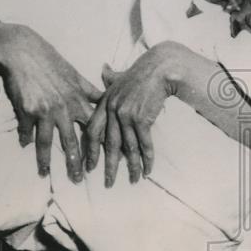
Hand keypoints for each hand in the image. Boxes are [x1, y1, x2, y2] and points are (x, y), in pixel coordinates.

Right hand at [0, 26, 102, 181]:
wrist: (24, 52)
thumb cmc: (52, 62)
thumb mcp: (75, 75)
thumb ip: (90, 91)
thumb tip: (106, 100)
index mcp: (78, 99)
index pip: (93, 126)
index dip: (99, 144)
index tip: (105, 160)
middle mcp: (64, 108)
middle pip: (71, 141)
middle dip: (75, 163)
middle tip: (78, 179)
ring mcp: (44, 111)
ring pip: (46, 142)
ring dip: (45, 161)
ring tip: (45, 174)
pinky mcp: (26, 110)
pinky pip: (26, 130)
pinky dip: (24, 139)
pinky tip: (24, 146)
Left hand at [84, 41, 184, 186]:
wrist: (160, 67)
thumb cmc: (142, 71)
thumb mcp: (120, 75)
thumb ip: (110, 77)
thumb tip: (103, 68)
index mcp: (105, 102)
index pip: (93, 131)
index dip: (91, 151)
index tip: (90, 167)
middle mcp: (113, 110)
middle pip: (109, 144)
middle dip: (109, 167)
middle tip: (108, 183)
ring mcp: (127, 115)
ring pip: (128, 147)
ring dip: (131, 167)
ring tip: (132, 180)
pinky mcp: (142, 118)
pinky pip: (144, 144)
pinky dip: (147, 158)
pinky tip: (147, 170)